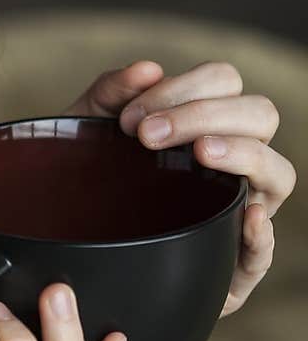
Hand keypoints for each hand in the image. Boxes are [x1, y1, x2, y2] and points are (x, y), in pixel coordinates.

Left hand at [63, 60, 296, 316]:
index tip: (130, 117)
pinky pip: (264, 253)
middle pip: (260, 116)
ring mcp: (238, 216)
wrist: (61, 258)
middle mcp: (232, 167)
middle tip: (147, 135)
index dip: (185, 88)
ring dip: (244, 155)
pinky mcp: (229, 271)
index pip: (225, 84)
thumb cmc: (82, 189)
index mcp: (204, 127)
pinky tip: (246, 215)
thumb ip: (107, 97)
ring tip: (201, 153)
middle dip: (207, 114)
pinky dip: (262, 233)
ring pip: (279, 174)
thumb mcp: (83, 139)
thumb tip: (147, 69)